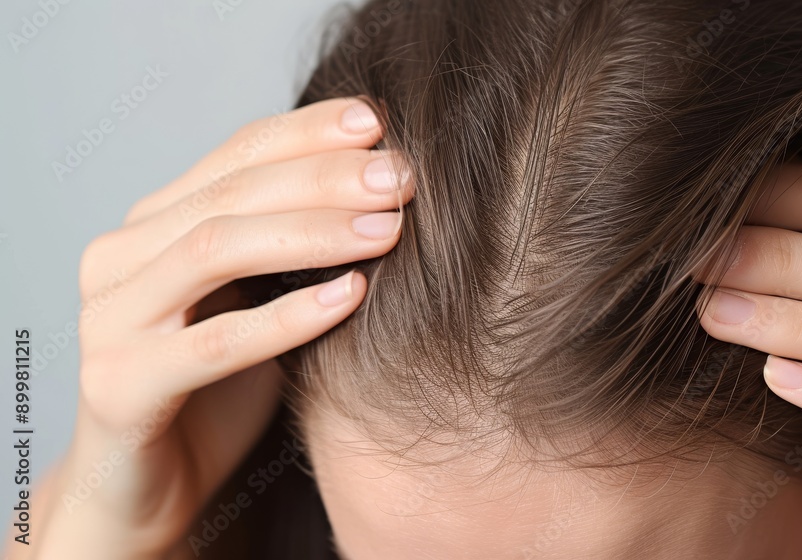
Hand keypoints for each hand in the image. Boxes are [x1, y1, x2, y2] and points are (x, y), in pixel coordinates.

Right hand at [21, 97, 412, 559]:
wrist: (154, 482)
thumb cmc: (218, 386)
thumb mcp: (253, 298)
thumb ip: (286, 242)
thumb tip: (382, 181)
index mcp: (153, 224)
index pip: (234, 152)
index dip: (307, 132)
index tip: (377, 123)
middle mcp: (120, 257)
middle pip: (230, 193)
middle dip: (323, 178)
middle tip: (401, 178)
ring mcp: (110, 319)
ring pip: (216, 250)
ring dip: (312, 233)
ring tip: (388, 228)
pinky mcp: (120, 383)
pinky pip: (214, 343)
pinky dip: (287, 316)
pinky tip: (350, 297)